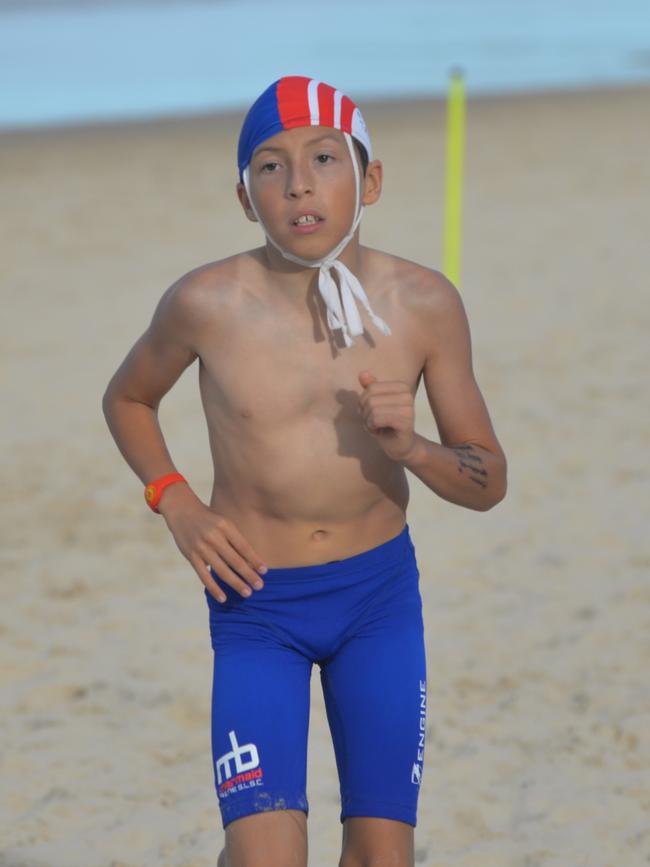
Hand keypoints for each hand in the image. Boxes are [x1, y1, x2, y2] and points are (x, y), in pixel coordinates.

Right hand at [157, 484, 267, 603]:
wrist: (182, 511)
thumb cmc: (209, 519)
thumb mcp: (224, 522)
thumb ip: (235, 539)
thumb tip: (251, 561)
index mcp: (225, 526)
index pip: (243, 547)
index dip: (255, 560)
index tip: (264, 571)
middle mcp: (214, 537)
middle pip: (235, 560)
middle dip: (248, 575)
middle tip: (260, 586)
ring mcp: (202, 548)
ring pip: (221, 570)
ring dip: (235, 583)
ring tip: (247, 593)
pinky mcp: (191, 557)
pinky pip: (204, 576)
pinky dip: (214, 588)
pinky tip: (223, 598)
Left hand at [357, 370, 417, 462]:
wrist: (399, 445)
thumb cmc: (385, 423)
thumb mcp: (375, 403)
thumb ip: (370, 387)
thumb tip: (362, 373)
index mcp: (402, 386)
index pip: (371, 387)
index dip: (364, 402)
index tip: (373, 412)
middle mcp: (407, 395)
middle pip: (370, 398)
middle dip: (366, 413)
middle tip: (375, 422)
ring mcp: (408, 409)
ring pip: (372, 409)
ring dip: (369, 422)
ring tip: (378, 427)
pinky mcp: (406, 423)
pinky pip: (376, 419)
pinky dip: (372, 428)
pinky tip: (380, 432)